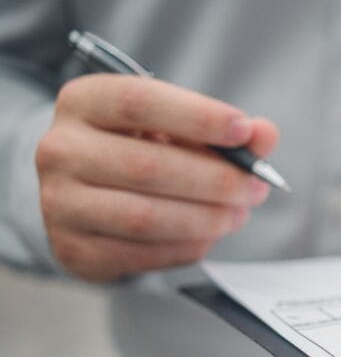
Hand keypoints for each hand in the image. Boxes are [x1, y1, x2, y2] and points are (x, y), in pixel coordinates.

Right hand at [35, 74, 278, 281]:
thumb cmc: (140, 150)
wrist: (88, 197)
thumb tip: (264, 134)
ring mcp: (60, 203)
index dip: (197, 116)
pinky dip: (186, 246)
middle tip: (254, 187)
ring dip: (205, 218)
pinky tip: (209, 235)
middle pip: (148, 166)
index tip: (243, 130)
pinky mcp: (73, 249)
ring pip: (145, 216)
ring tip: (238, 214)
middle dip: (214, 180)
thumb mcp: (177, 128)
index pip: (138, 102)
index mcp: (83, 102)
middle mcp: (60, 149)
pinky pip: (142, 253)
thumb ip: (224, 130)